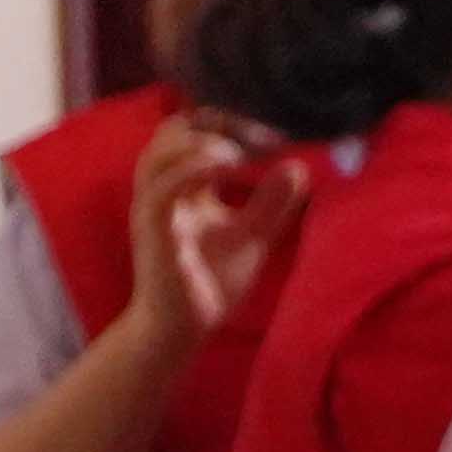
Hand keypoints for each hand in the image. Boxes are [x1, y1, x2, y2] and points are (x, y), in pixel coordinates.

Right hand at [130, 109, 308, 340]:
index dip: (233, 124)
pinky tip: (229, 165)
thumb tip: (299, 165)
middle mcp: (163, 189)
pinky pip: (163, 188)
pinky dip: (193, 168)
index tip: (277, 139)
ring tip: (242, 152)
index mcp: (184, 185)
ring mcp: (154, 207)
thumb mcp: (254, 235)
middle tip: (266, 140)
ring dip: (203, 140)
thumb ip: (273, 202)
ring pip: (160, 151)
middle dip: (219, 122)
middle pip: (173, 129)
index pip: (195, 131)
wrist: (183, 328)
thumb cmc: (211, 281)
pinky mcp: (153, 230)